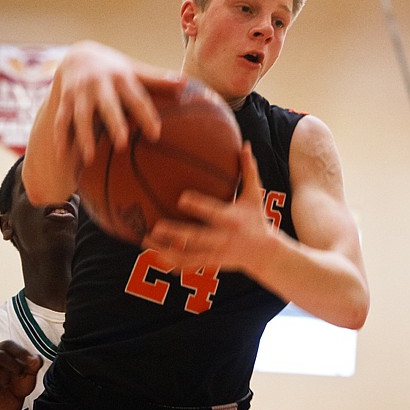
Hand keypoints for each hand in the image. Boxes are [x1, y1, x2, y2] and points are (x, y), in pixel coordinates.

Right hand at [0, 341, 42, 409]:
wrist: (12, 402)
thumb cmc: (20, 384)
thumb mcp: (31, 373)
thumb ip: (35, 363)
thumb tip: (36, 359)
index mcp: (2, 351)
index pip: (7, 344)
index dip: (20, 351)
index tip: (31, 360)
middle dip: (13, 366)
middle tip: (20, 374)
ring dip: (4, 377)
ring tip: (8, 383)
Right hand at [53, 41, 184, 163]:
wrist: (78, 55)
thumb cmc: (115, 68)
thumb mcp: (135, 70)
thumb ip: (157, 78)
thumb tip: (186, 83)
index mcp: (121, 76)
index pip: (137, 97)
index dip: (146, 115)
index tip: (155, 134)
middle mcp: (99, 84)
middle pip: (107, 105)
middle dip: (113, 122)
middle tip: (121, 143)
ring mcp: (79, 93)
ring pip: (80, 116)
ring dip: (83, 136)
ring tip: (90, 159)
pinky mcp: (64, 101)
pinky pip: (61, 121)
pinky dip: (61, 139)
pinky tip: (63, 158)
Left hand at [143, 142, 273, 272]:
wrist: (264, 253)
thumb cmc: (256, 218)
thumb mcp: (254, 195)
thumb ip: (249, 170)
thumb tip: (245, 144)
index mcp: (232, 219)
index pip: (214, 213)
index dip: (199, 206)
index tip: (181, 198)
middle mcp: (222, 238)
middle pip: (196, 238)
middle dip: (176, 234)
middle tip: (155, 226)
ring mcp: (214, 254)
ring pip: (187, 256)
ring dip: (166, 250)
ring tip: (145, 239)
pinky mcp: (209, 263)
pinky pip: (187, 265)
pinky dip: (170, 262)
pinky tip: (153, 253)